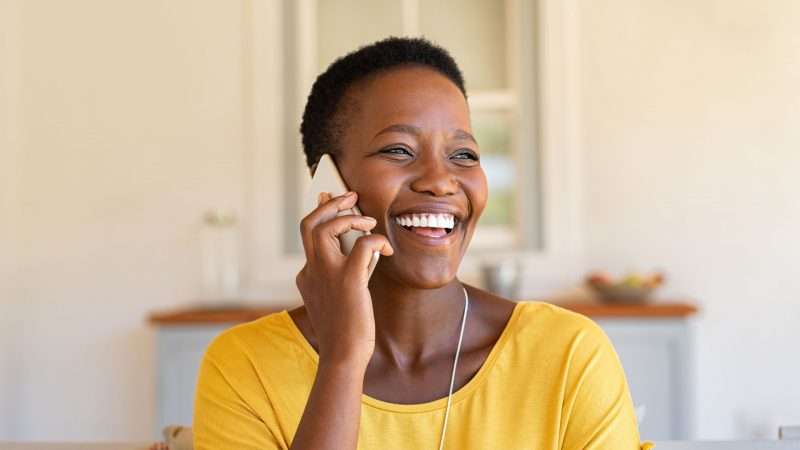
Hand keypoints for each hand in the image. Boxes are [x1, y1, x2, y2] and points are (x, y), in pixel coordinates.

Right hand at [295, 192, 392, 367]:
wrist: (343, 356)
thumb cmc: (346, 330)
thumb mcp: (338, 297)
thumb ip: (345, 272)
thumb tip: (362, 247)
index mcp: (307, 275)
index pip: (309, 235)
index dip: (321, 214)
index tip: (329, 199)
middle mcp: (312, 270)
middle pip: (309, 223)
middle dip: (329, 204)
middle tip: (350, 195)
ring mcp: (327, 273)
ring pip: (326, 227)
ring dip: (350, 217)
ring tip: (369, 222)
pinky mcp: (349, 280)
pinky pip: (362, 245)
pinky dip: (376, 240)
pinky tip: (386, 250)